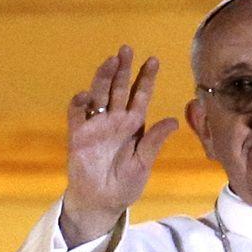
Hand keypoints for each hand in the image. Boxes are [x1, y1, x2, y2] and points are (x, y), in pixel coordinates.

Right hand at [60, 45, 178, 247]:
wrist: (102, 202)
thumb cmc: (125, 184)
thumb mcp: (144, 163)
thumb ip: (154, 141)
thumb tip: (174, 120)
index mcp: (133, 125)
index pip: (140, 96)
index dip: (145, 78)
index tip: (153, 60)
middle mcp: (114, 120)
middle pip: (118, 89)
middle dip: (122, 69)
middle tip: (126, 49)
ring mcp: (96, 126)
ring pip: (99, 95)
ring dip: (103, 78)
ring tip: (110, 61)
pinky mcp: (79, 137)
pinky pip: (77, 116)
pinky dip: (80, 104)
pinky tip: (86, 95)